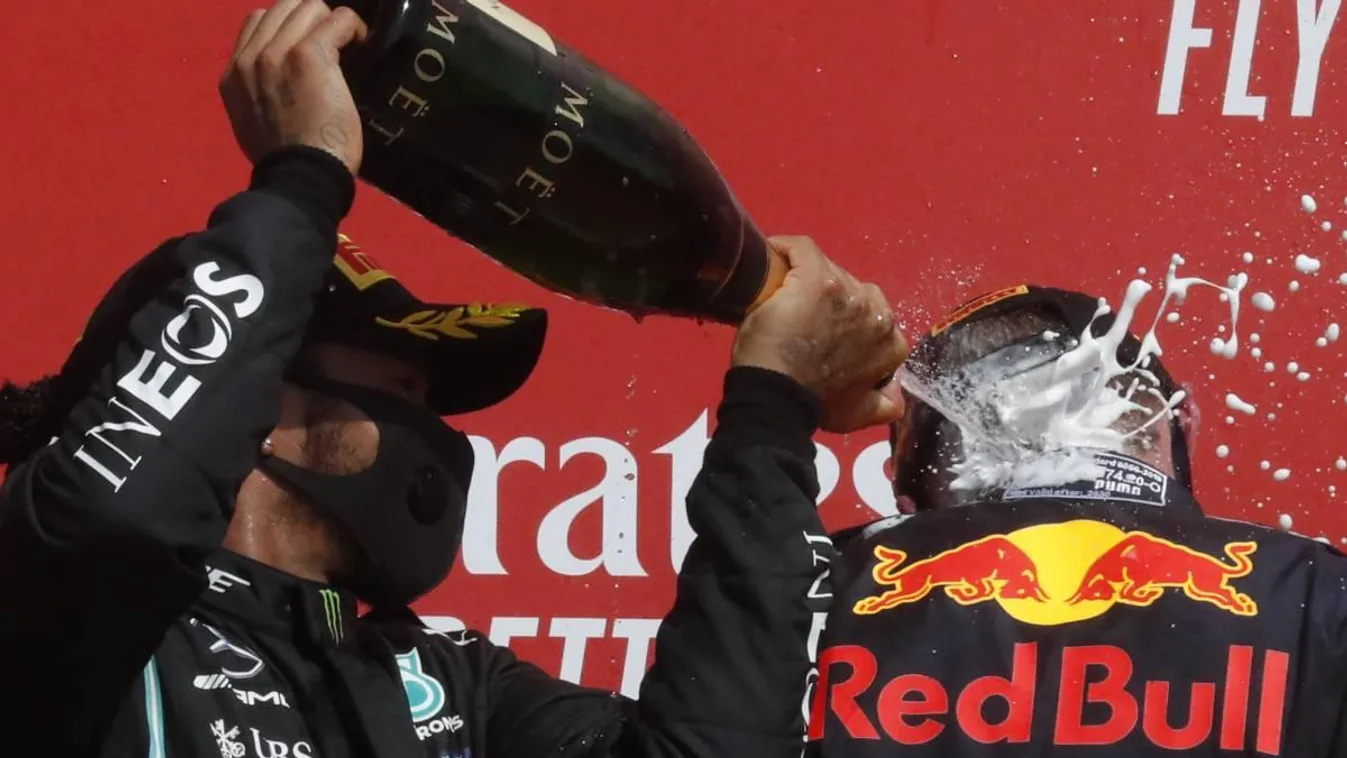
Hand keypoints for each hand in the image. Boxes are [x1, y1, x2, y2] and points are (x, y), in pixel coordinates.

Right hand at [219, 0, 367, 174]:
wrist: (299, 176)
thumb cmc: (286, 161)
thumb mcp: (253, 120)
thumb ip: (259, 90)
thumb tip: (279, 78)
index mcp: (234, 73)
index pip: (258, 21)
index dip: (289, 26)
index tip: (310, 44)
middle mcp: (251, 57)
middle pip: (283, 6)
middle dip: (312, 18)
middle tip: (333, 42)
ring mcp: (278, 53)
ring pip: (309, 6)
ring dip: (332, 21)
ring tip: (347, 42)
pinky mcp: (310, 56)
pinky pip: (336, 19)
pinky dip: (352, 26)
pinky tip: (360, 41)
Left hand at [732, 236, 908, 432]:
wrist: (777, 396)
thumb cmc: (814, 404)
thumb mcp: (859, 413)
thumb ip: (884, 404)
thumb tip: (897, 399)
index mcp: (892, 342)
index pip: (870, 319)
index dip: (843, 323)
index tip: (819, 333)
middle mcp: (878, 311)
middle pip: (851, 291)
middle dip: (827, 301)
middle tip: (799, 319)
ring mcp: (849, 290)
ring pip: (825, 271)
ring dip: (804, 281)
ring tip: (780, 301)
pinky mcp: (816, 275)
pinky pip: (801, 249)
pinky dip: (785, 251)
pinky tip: (772, 261)